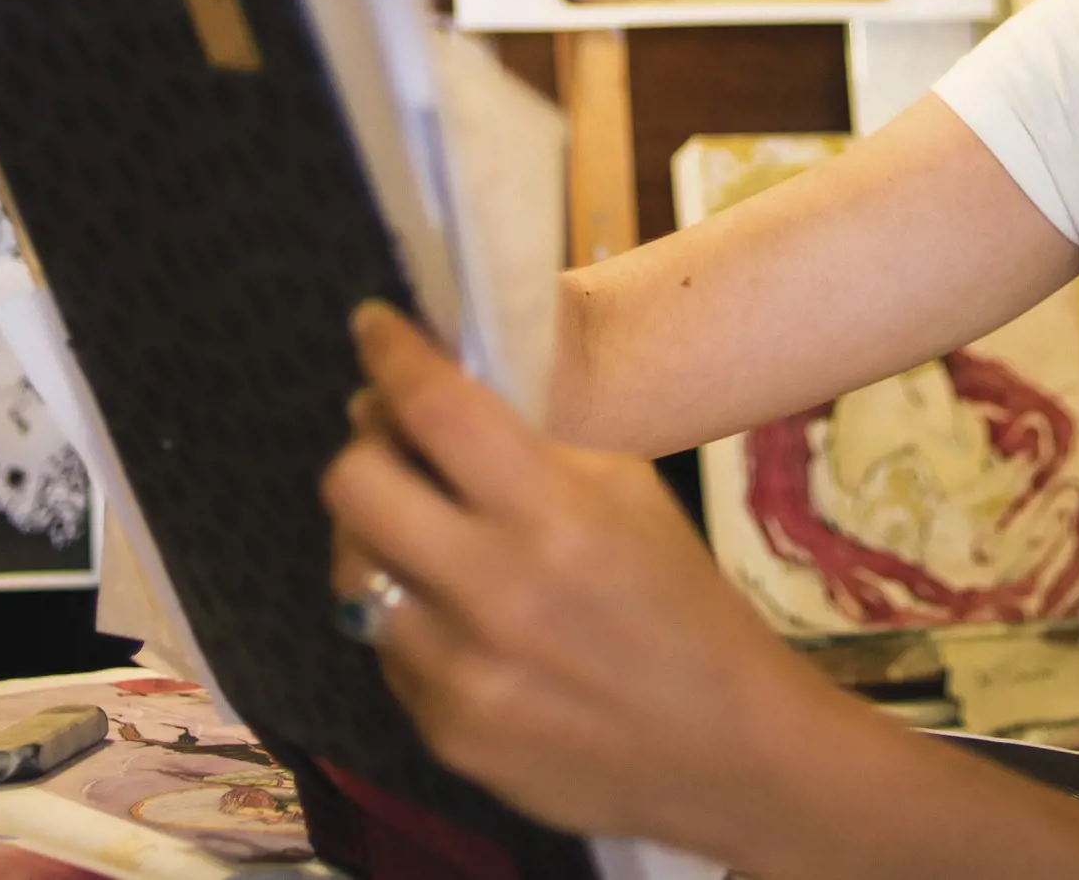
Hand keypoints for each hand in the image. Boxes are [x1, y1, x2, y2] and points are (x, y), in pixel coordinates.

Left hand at [321, 301, 847, 855]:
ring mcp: (459, 672)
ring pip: (352, 569)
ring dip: (375, 535)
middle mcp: (494, 592)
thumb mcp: (630, 495)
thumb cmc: (682, 605)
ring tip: (420, 530)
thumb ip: (532, 446)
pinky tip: (455, 617)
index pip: (435, 409)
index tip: (370, 325)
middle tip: (389, 439)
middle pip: (353, 485)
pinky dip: (406, 617)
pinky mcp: (443, 732)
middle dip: (364, 446)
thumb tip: (439, 387)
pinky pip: (383, 648)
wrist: (726, 753)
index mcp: (555, 515)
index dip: (390, 354)